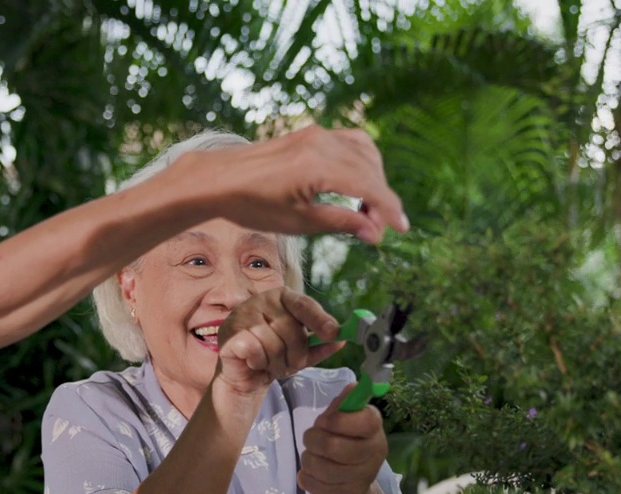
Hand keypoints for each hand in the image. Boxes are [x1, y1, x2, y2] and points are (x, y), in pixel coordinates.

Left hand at [180, 126, 407, 243]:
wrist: (218, 179)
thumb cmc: (251, 203)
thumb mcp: (298, 222)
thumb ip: (341, 222)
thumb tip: (374, 232)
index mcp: (319, 166)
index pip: (369, 186)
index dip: (389, 209)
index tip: (402, 229)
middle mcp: (322, 143)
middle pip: (371, 169)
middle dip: (380, 200)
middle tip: (376, 230)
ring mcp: (316, 134)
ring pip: (365, 152)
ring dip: (373, 179)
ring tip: (365, 211)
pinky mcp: (311, 134)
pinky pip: (349, 142)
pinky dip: (361, 162)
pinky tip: (355, 185)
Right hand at [214, 288, 344, 397]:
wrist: (241, 375)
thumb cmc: (271, 357)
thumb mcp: (300, 353)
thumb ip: (319, 346)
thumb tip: (341, 341)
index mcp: (282, 297)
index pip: (304, 304)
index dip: (320, 319)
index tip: (334, 334)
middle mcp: (261, 300)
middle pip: (291, 329)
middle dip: (295, 354)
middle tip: (289, 364)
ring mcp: (243, 314)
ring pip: (273, 343)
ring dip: (276, 362)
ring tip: (270, 364)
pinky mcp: (231, 332)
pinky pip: (255, 350)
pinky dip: (259, 362)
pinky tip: (254, 362)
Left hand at [298, 385, 388, 493]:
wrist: (351, 486)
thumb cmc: (344, 443)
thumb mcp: (344, 419)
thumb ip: (344, 403)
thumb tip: (354, 386)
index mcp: (375, 430)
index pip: (364, 421)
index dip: (337, 420)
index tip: (325, 421)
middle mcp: (374, 456)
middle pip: (333, 446)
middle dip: (312, 440)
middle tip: (311, 439)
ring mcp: (362, 481)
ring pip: (319, 467)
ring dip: (307, 459)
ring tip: (312, 457)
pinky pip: (313, 485)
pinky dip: (305, 478)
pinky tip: (312, 475)